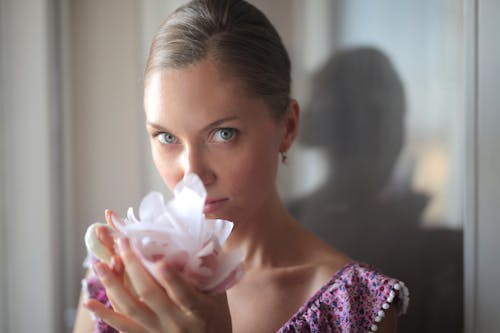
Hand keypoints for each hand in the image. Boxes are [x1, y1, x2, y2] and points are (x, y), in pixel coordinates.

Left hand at [84, 237, 232, 332]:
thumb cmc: (215, 321)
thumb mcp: (219, 297)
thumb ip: (210, 272)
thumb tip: (205, 240)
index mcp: (197, 310)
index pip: (183, 293)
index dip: (171, 278)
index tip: (159, 260)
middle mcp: (175, 322)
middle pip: (150, 294)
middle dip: (134, 266)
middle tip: (123, 242)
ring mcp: (157, 332)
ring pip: (131, 308)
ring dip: (113, 285)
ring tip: (99, 264)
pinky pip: (122, 326)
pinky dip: (105, 314)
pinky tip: (89, 302)